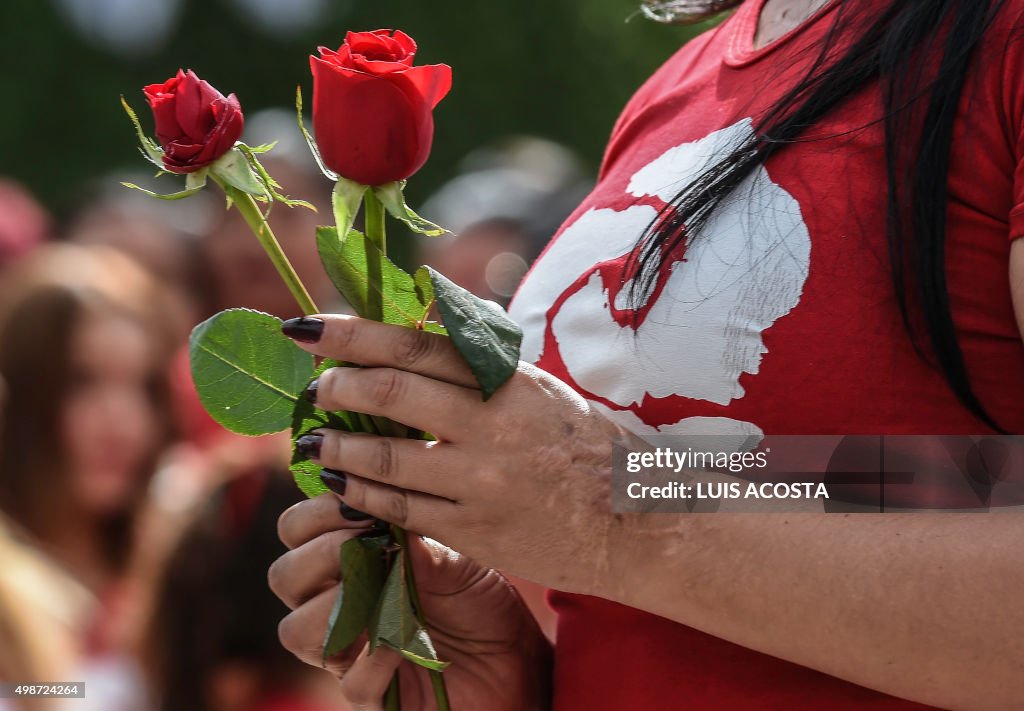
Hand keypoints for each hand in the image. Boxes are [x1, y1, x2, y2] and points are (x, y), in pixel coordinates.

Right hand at [270, 495, 551, 709]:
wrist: (517, 659)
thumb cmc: (479, 597)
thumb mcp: (455, 553)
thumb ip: (412, 532)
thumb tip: (374, 503)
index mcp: (344, 561)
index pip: (296, 530)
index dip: (315, 512)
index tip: (357, 499)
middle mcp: (335, 605)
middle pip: (283, 576)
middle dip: (318, 551)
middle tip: (363, 537)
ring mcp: (348, 653)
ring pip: (295, 631)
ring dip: (334, 603)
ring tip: (380, 586)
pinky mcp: (372, 697)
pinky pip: (351, 680)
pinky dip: (375, 656)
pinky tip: (404, 638)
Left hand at [286, 314, 628, 597]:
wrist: (631, 521)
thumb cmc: (583, 446)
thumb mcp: (539, 388)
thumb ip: (481, 360)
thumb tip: (420, 317)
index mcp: (507, 380)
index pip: (416, 344)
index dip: (352, 333)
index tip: (308, 327)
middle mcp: (491, 425)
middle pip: (391, 392)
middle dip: (335, 386)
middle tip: (314, 387)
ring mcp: (480, 481)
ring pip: (385, 458)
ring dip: (337, 444)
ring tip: (314, 438)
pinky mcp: (473, 530)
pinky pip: (399, 510)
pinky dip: (360, 493)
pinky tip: (341, 482)